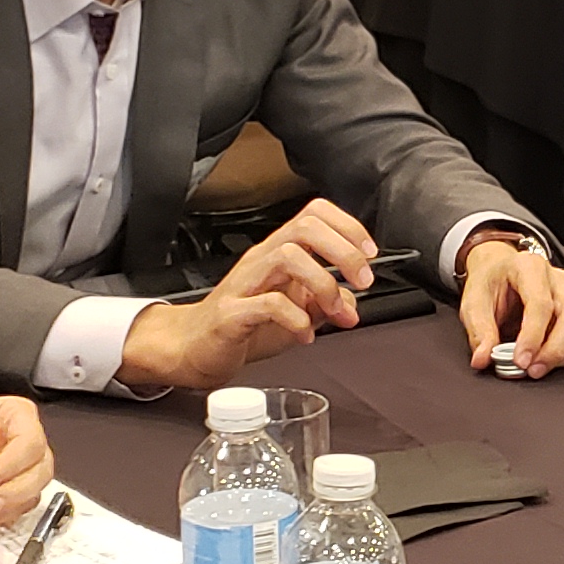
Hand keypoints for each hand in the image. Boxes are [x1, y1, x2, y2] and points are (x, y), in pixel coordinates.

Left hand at [0, 394, 53, 532]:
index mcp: (14, 414)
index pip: (30, 442)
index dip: (12, 462)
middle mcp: (24, 438)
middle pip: (40, 469)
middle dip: (15, 488)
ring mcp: (22, 466)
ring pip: (35, 490)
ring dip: (11, 503)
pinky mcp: (14, 488)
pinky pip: (23, 506)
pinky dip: (6, 513)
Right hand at [117, 197, 380, 392]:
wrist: (194, 349)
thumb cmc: (242, 325)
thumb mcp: (296, 312)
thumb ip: (326, 304)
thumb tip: (354, 304)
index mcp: (279, 252)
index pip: (315, 214)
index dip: (349, 227)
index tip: (369, 255)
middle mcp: (262, 260)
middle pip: (306, 226)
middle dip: (344, 251)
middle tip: (361, 281)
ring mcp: (245, 283)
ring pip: (288, 256)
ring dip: (323, 283)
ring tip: (333, 310)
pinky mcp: (231, 313)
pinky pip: (268, 304)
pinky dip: (297, 320)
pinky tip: (305, 335)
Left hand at [460, 233, 563, 376]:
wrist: (500, 273)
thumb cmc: (491, 283)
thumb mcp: (474, 302)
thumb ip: (479, 330)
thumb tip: (483, 358)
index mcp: (530, 268)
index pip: (541, 304)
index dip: (532, 337)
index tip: (520, 361)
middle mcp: (558, 279)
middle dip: (555, 350)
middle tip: (533, 370)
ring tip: (537, 368)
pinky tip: (549, 361)